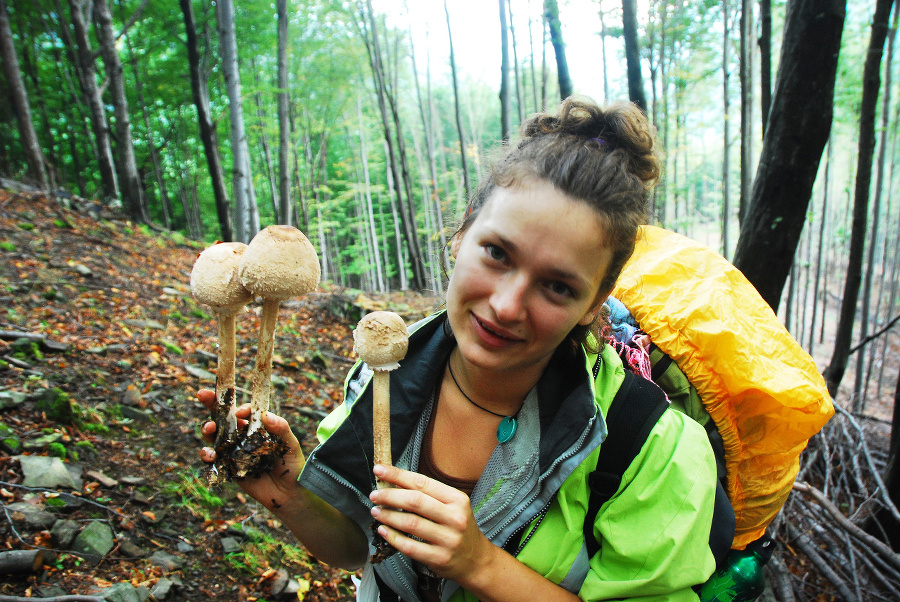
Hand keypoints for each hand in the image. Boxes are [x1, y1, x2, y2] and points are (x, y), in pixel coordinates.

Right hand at [196, 389, 304, 512]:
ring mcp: (234, 451)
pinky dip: (207, 454)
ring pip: (215, 436)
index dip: (239, 406)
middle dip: (212, 404)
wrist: (289, 494)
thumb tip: (266, 415)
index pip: (244, 410)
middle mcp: (244, 436)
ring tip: (208, 428)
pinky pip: (214, 458)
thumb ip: (281, 428)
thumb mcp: (290, 445)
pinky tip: (209, 453)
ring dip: (208, 429)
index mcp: (258, 427)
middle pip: (224, 417)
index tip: (240, 411)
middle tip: (202, 394)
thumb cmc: (292, 466)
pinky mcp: (229, 467)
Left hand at [368, 464, 495, 583]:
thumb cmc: (459, 528)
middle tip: (374, 495)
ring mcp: (448, 539)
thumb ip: (429, 495)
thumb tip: (394, 482)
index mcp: (457, 499)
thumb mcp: (453, 506)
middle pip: (415, 501)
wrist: (476, 561)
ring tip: (376, 511)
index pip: (422, 482)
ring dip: (388, 516)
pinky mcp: (439, 558)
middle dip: (389, 496)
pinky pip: (410, 546)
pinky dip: (392, 537)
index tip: (379, 470)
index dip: (398, 475)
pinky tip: (383, 530)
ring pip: (410, 523)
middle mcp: (455, 518)